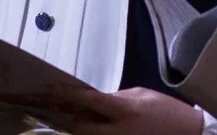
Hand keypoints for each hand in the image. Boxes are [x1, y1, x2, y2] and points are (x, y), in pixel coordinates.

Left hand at [52, 87, 205, 134]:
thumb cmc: (168, 113)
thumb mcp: (142, 96)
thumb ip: (116, 98)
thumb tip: (97, 101)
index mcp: (124, 111)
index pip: (89, 101)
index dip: (68, 93)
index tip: (51, 86)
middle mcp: (117, 132)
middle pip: (80, 127)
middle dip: (65, 116)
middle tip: (48, 105)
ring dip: (75, 127)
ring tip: (61, 115)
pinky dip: (89, 133)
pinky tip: (83, 125)